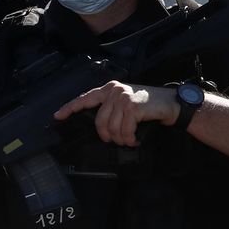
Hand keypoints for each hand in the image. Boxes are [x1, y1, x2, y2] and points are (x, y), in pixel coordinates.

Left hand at [54, 81, 177, 145]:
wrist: (170, 104)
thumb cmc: (149, 105)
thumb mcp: (126, 101)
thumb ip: (111, 107)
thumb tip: (97, 124)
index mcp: (110, 88)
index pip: (85, 98)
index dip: (70, 108)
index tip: (57, 116)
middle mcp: (114, 90)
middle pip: (99, 121)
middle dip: (107, 136)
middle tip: (118, 140)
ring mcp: (123, 98)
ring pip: (112, 128)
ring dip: (121, 139)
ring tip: (130, 139)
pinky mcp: (132, 107)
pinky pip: (124, 131)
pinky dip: (130, 139)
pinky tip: (135, 139)